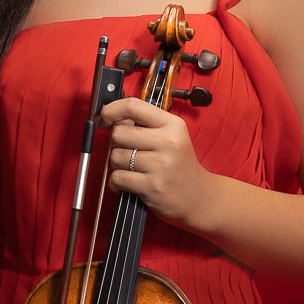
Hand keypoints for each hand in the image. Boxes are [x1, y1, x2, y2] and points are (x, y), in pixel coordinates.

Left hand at [99, 96, 215, 226]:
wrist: (199, 196)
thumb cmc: (179, 165)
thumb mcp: (172, 136)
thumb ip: (146, 124)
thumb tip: (111, 117)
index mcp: (172, 125)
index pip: (133, 106)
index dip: (111, 110)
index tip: (105, 118)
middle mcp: (168, 142)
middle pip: (119, 133)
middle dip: (116, 144)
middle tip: (127, 151)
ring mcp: (160, 165)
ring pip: (115, 156)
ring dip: (116, 164)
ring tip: (131, 169)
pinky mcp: (152, 186)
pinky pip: (117, 177)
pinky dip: (115, 182)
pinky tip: (127, 183)